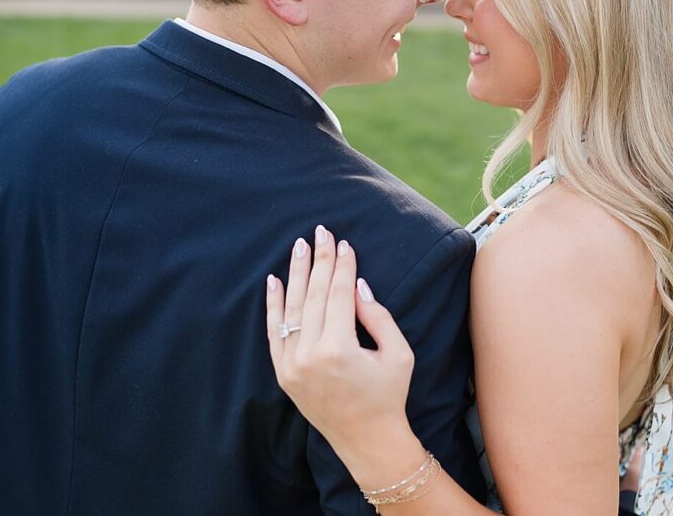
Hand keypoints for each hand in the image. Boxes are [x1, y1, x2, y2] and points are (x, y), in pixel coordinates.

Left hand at [265, 225, 417, 455]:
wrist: (366, 439)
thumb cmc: (388, 395)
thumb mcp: (398, 353)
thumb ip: (377, 316)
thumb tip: (356, 284)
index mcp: (339, 349)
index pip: (339, 294)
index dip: (343, 266)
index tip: (345, 243)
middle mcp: (309, 355)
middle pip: (315, 295)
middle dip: (320, 261)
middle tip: (322, 232)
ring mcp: (292, 365)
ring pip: (292, 308)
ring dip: (296, 274)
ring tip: (299, 246)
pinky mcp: (283, 372)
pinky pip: (274, 331)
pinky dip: (273, 304)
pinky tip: (275, 279)